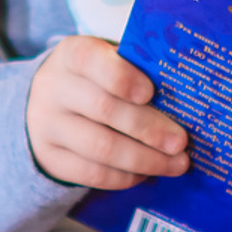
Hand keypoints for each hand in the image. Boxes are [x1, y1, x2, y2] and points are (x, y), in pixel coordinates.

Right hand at [25, 34, 188, 190]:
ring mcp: (46, 125)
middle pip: (103, 109)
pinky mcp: (50, 158)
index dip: (122, 77)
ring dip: (144, 159)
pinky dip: (124, 176)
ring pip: (100, 147)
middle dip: (148, 128)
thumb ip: (137, 70)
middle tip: (180, 141)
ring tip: (176, 164)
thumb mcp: (107, 61)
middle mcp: (52, 88)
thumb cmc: (95, 78)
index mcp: (71, 54)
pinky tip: (146, 173)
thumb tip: (185, 94)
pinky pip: (91, 173)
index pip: (90, 60)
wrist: (46, 103)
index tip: (151, 93)